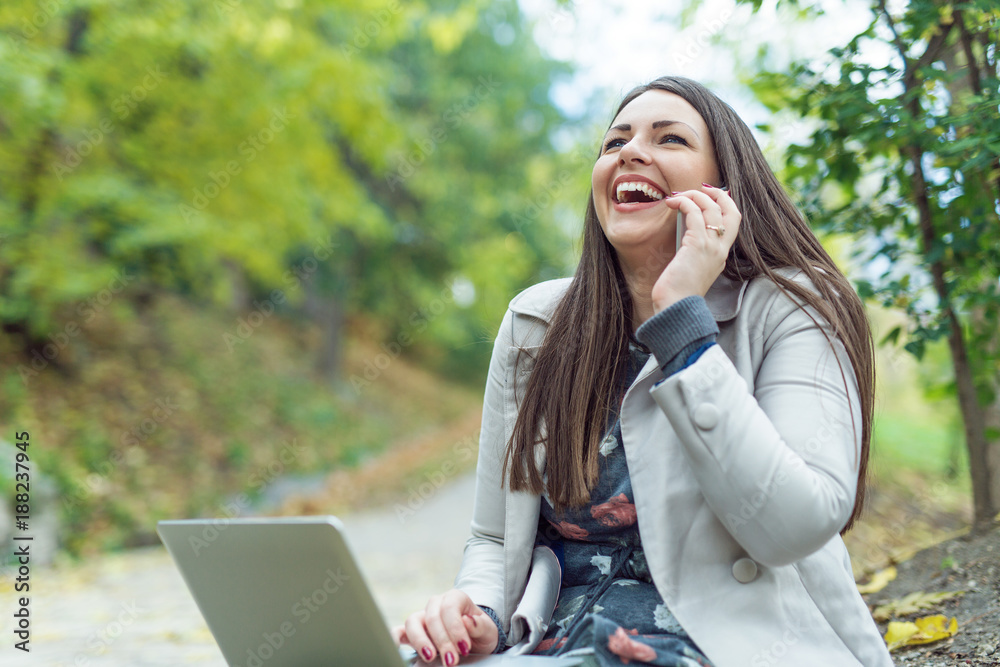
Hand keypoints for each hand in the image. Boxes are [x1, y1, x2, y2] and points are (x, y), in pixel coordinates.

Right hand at [391, 589, 498, 664]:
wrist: (474, 639)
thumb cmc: (480, 632)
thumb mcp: (488, 630)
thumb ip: (480, 625)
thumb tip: (468, 620)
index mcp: (455, 598)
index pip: (450, 608)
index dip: (455, 628)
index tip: (464, 648)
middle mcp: (436, 604)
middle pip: (432, 617)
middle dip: (442, 641)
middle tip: (451, 661)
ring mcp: (423, 617)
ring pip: (412, 622)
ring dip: (421, 641)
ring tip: (430, 657)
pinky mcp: (412, 632)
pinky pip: (399, 631)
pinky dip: (394, 638)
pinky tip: (395, 649)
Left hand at [653, 185, 740, 312]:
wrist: (675, 308)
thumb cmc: (677, 294)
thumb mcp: (689, 270)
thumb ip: (691, 253)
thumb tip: (682, 233)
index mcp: (720, 256)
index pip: (732, 224)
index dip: (724, 206)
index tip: (709, 197)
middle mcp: (721, 250)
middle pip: (732, 212)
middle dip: (718, 195)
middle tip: (700, 189)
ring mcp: (712, 247)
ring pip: (712, 208)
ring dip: (695, 195)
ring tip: (678, 196)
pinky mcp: (697, 245)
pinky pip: (695, 213)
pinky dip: (684, 202)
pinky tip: (672, 203)